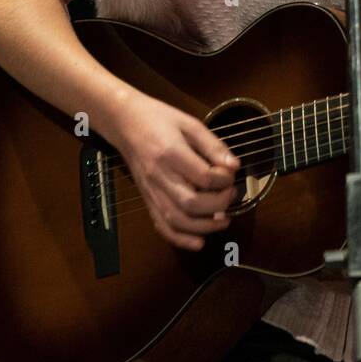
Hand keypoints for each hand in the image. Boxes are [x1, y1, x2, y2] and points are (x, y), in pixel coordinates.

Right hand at [106, 93, 241, 250]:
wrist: (126, 123)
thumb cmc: (160, 119)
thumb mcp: (190, 123)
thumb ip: (213, 145)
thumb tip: (234, 166)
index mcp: (171, 154)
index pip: (203, 177)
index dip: (224, 180)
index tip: (231, 174)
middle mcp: (159, 177)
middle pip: (191, 203)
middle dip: (218, 204)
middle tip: (231, 194)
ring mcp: (151, 192)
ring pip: (177, 220)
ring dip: (204, 227)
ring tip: (223, 220)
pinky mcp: (147, 200)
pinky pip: (162, 226)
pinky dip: (180, 239)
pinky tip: (199, 242)